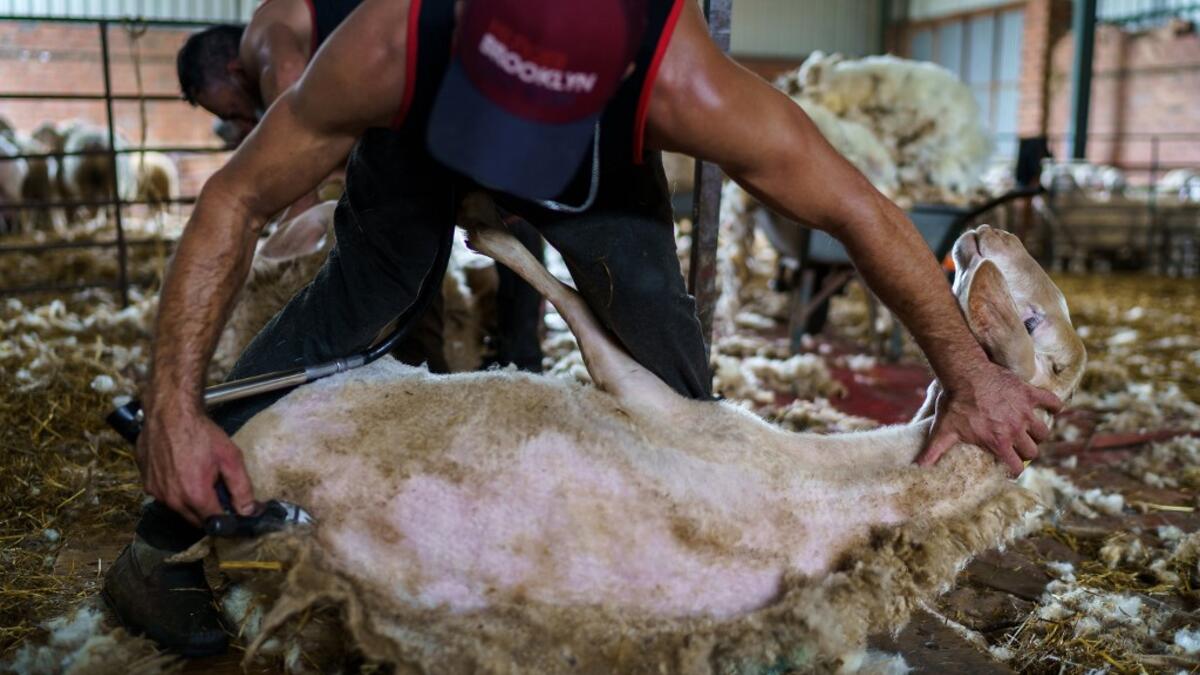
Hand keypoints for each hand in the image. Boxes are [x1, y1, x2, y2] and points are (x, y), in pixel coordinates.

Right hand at [137, 400, 256, 526]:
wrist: (169, 413)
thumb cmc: (200, 432)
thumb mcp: (230, 458)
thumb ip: (241, 489)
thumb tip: (249, 511)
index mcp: (195, 495)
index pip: (215, 523)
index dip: (228, 520)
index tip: (234, 513)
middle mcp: (172, 499)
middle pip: (196, 520)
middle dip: (210, 512)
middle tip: (218, 491)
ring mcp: (156, 492)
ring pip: (179, 509)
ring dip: (191, 502)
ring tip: (199, 477)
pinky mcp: (146, 483)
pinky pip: (164, 496)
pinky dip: (175, 491)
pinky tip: (182, 472)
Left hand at [916, 362, 1061, 475]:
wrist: (964, 372)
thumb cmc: (954, 402)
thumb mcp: (943, 430)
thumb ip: (933, 451)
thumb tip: (917, 468)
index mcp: (998, 442)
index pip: (1016, 466)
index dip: (1014, 470)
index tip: (1010, 468)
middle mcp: (1016, 429)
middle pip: (1032, 450)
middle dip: (1026, 451)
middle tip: (1018, 447)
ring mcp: (1025, 411)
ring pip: (1043, 431)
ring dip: (1038, 433)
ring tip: (1029, 430)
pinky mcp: (1029, 393)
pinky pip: (1051, 401)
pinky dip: (1055, 405)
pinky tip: (1053, 407)